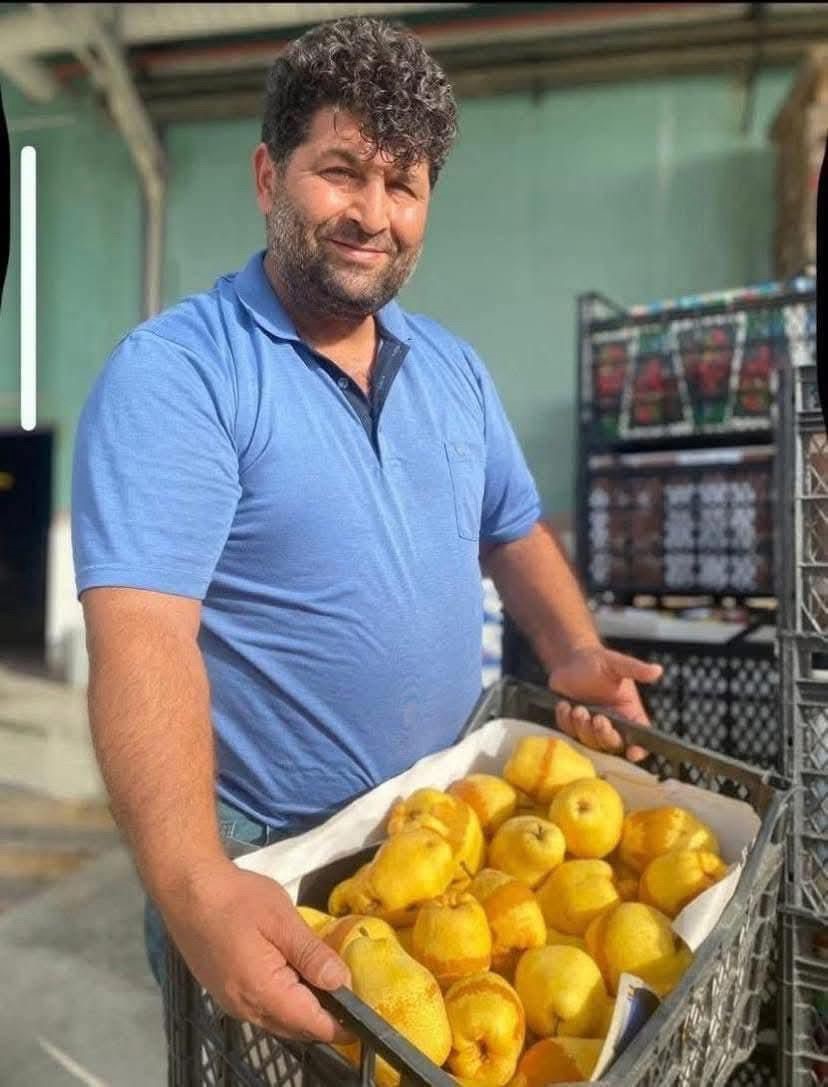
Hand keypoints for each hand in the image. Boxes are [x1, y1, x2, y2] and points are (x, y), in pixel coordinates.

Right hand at [160, 859, 351, 1043]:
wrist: (187, 889)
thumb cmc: (236, 899)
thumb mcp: (282, 920)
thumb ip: (312, 954)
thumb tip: (342, 982)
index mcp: (264, 993)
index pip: (312, 1025)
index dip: (341, 1026)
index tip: (366, 1014)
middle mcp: (246, 1008)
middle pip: (296, 1028)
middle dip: (325, 1019)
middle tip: (351, 995)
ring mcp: (231, 1002)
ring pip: (278, 1020)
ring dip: (304, 1010)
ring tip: (328, 986)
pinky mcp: (224, 991)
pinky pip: (262, 1009)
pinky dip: (285, 1002)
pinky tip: (295, 977)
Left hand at [548, 645, 662, 761]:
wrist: (570, 659)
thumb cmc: (597, 662)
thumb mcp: (616, 663)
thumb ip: (635, 669)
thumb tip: (657, 670)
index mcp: (629, 714)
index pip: (640, 738)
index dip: (638, 750)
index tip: (632, 752)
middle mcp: (613, 725)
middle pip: (613, 745)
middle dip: (605, 734)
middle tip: (598, 719)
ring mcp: (591, 728)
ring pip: (589, 741)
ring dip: (583, 727)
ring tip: (578, 709)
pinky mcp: (572, 726)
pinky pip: (569, 732)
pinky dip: (566, 720)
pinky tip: (564, 705)